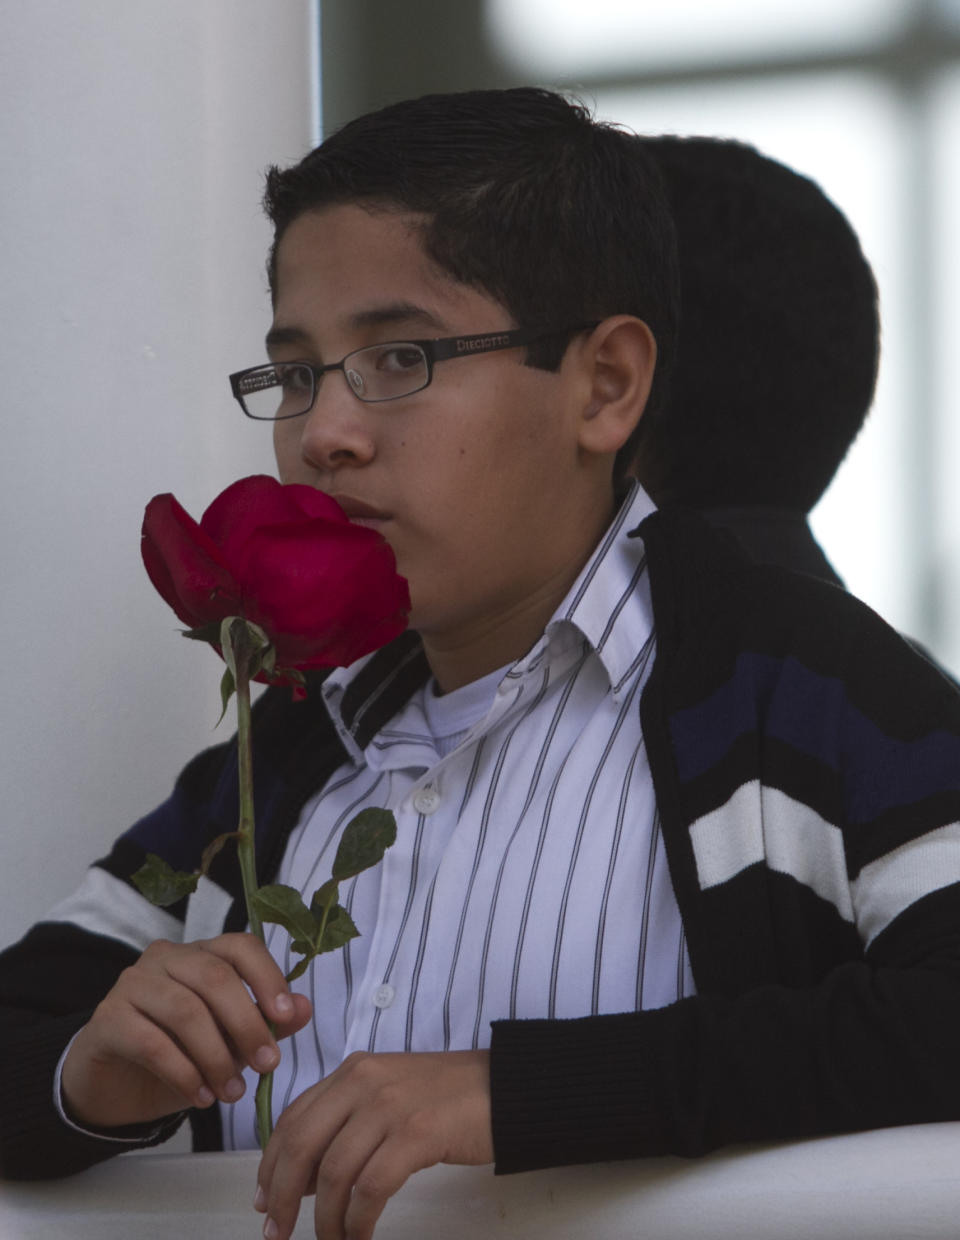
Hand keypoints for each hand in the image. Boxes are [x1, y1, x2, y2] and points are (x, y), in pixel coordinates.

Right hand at [61, 933, 311, 1127]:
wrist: (116, 1086)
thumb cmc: (180, 1055)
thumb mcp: (230, 1042)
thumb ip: (266, 1023)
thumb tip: (304, 1009)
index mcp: (201, 953)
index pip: (240, 947)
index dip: (267, 977)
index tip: (285, 1016)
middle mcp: (166, 957)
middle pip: (215, 977)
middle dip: (247, 1024)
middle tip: (267, 1066)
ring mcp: (132, 983)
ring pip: (185, 1010)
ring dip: (216, 1057)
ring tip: (232, 1093)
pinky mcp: (107, 1019)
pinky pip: (152, 1042)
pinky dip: (183, 1073)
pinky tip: (200, 1098)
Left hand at [255, 1049, 492, 1239]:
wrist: (505, 1087)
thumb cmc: (446, 1098)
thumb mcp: (387, 1097)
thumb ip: (344, 1124)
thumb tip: (299, 1179)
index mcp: (352, 1071)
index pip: (293, 1118)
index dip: (270, 1164)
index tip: (262, 1201)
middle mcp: (365, 1080)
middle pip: (302, 1144)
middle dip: (282, 1196)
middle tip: (277, 1234)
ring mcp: (391, 1105)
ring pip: (333, 1172)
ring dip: (324, 1220)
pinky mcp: (418, 1132)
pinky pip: (370, 1188)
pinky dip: (358, 1221)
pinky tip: (360, 1237)